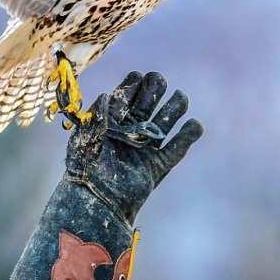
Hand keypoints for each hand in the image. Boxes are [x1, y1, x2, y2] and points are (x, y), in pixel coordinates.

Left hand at [65, 71, 204, 224]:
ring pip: (164, 122)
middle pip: (148, 104)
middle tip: (160, 81)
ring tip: (181, 97)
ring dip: (174, 108)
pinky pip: (176, 148)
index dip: (133, 85)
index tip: (140, 76)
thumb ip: (97, 118)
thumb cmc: (84, 171)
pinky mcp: (156, 166)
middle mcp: (130, 132)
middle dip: (155, 90)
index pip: (125, 97)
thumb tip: (107, 94)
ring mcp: (145, 148)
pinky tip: (195, 124)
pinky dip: (187, 136)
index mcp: (110, 123)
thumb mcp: (85, 141)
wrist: (95, 203)